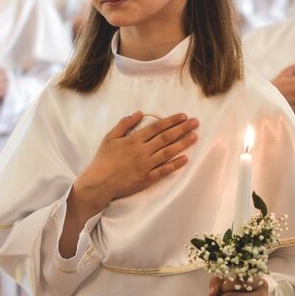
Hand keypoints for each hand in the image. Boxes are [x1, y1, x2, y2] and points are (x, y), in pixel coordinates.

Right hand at [73, 111, 198, 207]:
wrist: (99, 183)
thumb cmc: (103, 159)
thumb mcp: (110, 137)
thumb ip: (125, 124)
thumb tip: (139, 113)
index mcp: (134, 140)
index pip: (156, 127)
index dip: (171, 121)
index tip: (183, 116)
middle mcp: (142, 151)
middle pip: (166, 138)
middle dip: (182, 129)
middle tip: (195, 123)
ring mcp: (146, 165)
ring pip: (168, 152)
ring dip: (182, 144)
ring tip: (194, 136)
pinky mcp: (147, 179)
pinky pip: (164, 171)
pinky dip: (175, 165)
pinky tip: (185, 159)